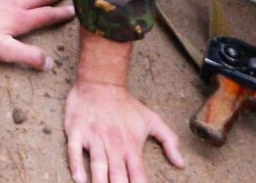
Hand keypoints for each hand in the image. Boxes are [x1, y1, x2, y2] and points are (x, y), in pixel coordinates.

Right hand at [64, 80, 185, 182]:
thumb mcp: (152, 120)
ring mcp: (94, 138)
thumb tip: (181, 164)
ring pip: (97, 165)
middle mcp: (114, 145)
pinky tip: (79, 179)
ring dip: (99, 181)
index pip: (138, 175)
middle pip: (117, 175)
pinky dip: (76, 166)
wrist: (101, 83)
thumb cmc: (127, 105)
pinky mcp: (76, 132)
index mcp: (131, 146)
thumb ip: (169, 142)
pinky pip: (74, 152)